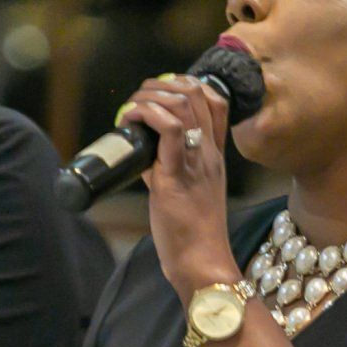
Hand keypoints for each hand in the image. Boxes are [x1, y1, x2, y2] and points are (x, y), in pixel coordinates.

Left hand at [129, 74, 242, 298]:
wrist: (201, 262)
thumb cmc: (191, 234)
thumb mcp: (184, 191)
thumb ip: (168, 168)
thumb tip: (144, 155)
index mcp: (214, 156)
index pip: (216, 102)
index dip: (188, 85)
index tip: (162, 93)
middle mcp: (209, 154)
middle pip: (197, 94)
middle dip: (162, 85)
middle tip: (139, 99)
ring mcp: (196, 162)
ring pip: (182, 104)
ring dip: (150, 96)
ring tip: (132, 109)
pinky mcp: (177, 176)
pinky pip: (169, 129)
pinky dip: (147, 114)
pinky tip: (131, 119)